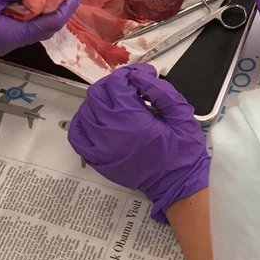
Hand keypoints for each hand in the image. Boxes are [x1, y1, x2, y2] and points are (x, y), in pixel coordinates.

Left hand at [69, 65, 208, 221]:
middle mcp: (111, 132)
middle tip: (130, 87)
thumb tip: (141, 76)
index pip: (117, 83)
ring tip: (117, 102)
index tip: (143, 75)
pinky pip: (77, 135)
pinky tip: (97, 118)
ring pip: (86, 110)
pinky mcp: (97, 159)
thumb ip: (162, 92)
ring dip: (99, 100)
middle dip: (113, 84)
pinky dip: (82, 122)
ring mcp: (100, 147)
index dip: (130, 73)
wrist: (176, 185)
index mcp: (133, 120)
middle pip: (97, 93)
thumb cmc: (182, 152)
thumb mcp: (182, 116)